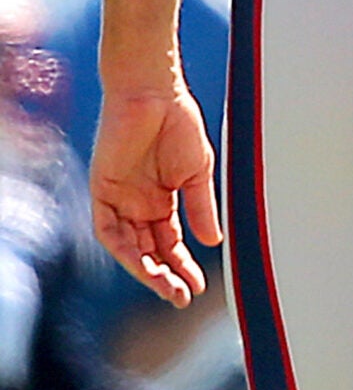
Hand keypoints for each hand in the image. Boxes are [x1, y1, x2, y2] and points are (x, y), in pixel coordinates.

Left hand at [92, 88, 219, 305]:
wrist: (154, 93)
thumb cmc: (179, 124)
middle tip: (183, 296)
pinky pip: (108, 230)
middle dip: (166, 276)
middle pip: (149, 252)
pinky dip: (124, 248)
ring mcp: (119, 200)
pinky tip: (142, 263)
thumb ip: (202, 207)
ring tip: (167, 288)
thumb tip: (213, 241)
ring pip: (129, 248)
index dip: (184, 266)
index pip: (170, 244)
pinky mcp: (102, 192)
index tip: (199, 287)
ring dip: (146, 270)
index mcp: (162, 201)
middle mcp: (138, 206)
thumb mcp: (198, 172)